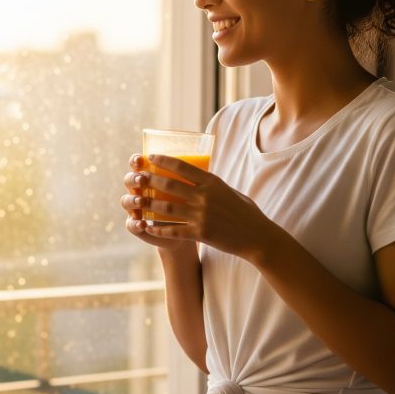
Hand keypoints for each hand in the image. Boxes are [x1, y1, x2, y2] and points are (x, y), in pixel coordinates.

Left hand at [131, 153, 283, 261]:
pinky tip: (148, 226)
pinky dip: (158, 228)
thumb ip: (212, 184)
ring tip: (136, 201)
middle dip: (150, 179)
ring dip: (149, 204)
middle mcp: (205, 196)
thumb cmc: (245, 212)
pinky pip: (174, 230)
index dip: (163, 160)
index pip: (182, 166)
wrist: (257, 236)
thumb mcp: (230, 190)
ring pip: (167, 207)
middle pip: (170, 185)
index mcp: (213, 182)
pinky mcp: (201, 233)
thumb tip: (196, 175)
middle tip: (136, 177)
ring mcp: (202, 215)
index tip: (150, 157)